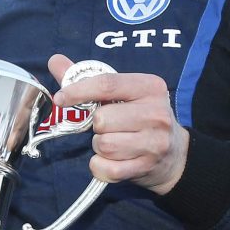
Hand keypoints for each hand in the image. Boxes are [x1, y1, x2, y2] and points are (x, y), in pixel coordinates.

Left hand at [47, 54, 189, 194]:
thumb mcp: (122, 93)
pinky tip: (113, 161)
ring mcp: (155, 142)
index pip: (107, 84)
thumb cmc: (140, 116)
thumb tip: (55, 61)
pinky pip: (107, 168)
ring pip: (103, 145)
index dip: (78, 91)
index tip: (60, 98)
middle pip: (102, 119)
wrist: (174, 153)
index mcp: (150, 87)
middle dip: (96, 126)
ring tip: (115, 142)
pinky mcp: (147, 167)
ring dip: (99, 146)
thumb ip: (87, 78)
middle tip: (108, 127)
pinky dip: (100, 166)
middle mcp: (156, 113)